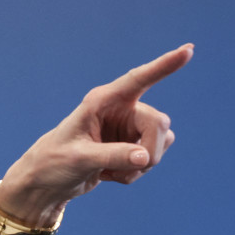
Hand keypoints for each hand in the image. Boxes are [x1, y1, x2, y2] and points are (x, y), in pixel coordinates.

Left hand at [0, 43, 193, 224]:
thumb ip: (113, 156)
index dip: (164, 66)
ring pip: (161, 141)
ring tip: (112, 173)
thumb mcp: (80, 159)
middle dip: (152, 149)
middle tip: (134, 167)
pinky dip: (136, 173)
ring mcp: (127, 129)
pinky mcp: (131, 147)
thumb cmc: (54, 163)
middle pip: (158, 123)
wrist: (46, 184)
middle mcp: (119, 110)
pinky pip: (151, 158)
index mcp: (102, 101)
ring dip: (143, 164)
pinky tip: (111, 176)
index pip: (137, 80)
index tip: (188, 50)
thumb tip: (145, 157)